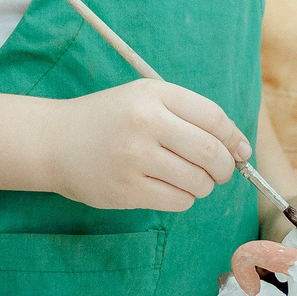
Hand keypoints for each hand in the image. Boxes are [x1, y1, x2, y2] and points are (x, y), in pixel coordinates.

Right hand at [45, 79, 243, 211]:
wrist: (56, 141)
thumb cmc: (110, 119)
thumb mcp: (145, 98)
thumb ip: (189, 114)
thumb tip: (239, 147)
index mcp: (153, 94)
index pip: (214, 117)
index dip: (234, 137)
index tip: (240, 150)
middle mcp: (145, 123)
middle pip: (211, 152)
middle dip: (226, 168)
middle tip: (221, 172)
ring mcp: (134, 158)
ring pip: (197, 181)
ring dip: (204, 185)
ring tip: (190, 179)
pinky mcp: (127, 190)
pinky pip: (178, 201)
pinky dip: (184, 198)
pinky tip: (169, 187)